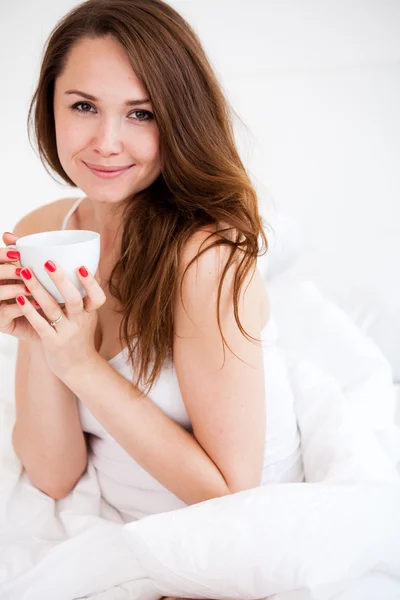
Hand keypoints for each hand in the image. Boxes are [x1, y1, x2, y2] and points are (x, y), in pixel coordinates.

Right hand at [0, 232, 43, 342]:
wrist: (47, 325)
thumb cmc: (43, 294)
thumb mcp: (38, 275)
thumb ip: (29, 256)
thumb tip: (10, 234)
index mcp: (1, 273)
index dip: (1, 255)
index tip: (17, 254)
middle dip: (7, 271)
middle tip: (24, 271)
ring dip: (15, 289)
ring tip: (31, 289)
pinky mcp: (1, 321)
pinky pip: (7, 312)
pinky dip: (22, 307)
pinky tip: (37, 305)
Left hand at [14, 256, 105, 380]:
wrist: (78, 367)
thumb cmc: (80, 335)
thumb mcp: (89, 315)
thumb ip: (86, 294)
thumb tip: (87, 263)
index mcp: (90, 312)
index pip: (97, 296)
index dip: (91, 282)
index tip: (80, 266)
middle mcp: (80, 321)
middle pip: (73, 298)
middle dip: (60, 280)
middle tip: (47, 262)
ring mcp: (67, 333)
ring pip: (52, 309)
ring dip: (37, 289)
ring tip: (25, 272)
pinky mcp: (53, 342)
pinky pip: (40, 325)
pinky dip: (29, 311)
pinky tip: (19, 298)